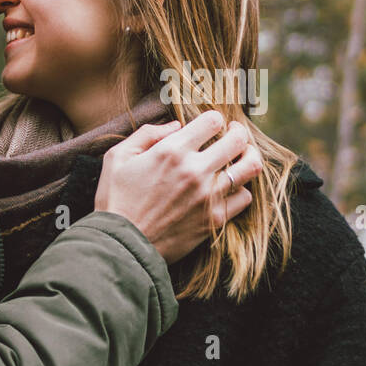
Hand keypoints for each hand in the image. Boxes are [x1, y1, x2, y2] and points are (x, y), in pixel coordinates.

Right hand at [95, 110, 263, 262]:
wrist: (121, 246)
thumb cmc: (115, 200)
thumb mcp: (117, 157)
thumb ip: (147, 134)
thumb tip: (176, 126)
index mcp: (172, 151)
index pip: (213, 121)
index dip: (214, 119)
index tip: (211, 125)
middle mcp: (195, 170)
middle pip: (238, 140)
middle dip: (238, 132)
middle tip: (233, 135)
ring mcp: (208, 196)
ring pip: (250, 167)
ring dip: (248, 157)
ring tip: (241, 157)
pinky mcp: (214, 219)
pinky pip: (244, 198)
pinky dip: (240, 190)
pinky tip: (230, 188)